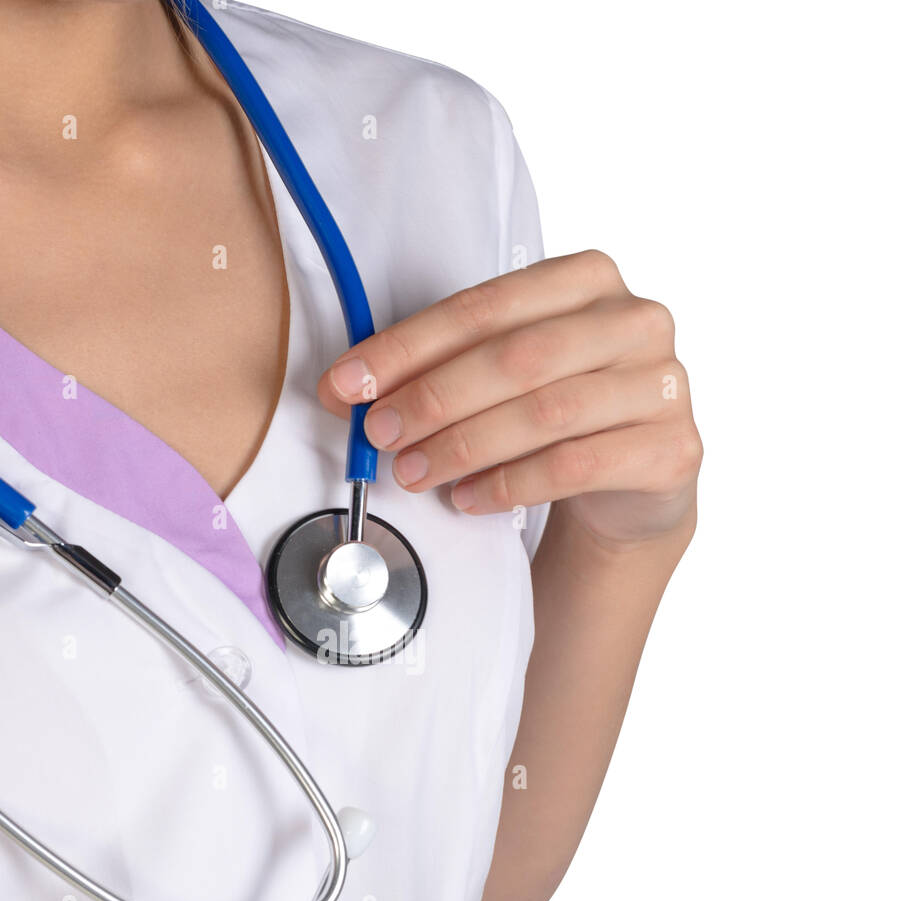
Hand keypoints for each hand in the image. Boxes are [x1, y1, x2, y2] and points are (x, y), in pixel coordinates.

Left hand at [319, 250, 701, 548]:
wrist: (634, 484)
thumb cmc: (558, 417)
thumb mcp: (505, 376)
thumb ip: (443, 367)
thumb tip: (349, 388)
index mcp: (588, 278)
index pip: (484, 307)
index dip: (408, 347)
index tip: (349, 384)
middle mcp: (635, 320)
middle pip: (516, 357)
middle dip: (434, 398)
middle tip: (379, 435)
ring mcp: (662, 384)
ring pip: (546, 413)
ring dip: (464, 446)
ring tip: (413, 473)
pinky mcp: (672, 449)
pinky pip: (576, 465)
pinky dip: (510, 485)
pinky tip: (468, 499)